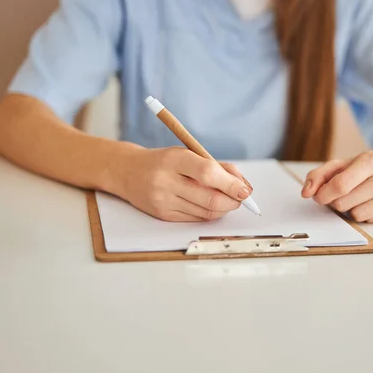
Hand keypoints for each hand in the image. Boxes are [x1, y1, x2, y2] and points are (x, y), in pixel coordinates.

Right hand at [114, 147, 250, 221]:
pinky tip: (211, 205)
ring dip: (224, 208)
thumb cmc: (165, 161)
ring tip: (229, 200)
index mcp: (174, 159)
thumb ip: (217, 166)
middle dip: (233, 201)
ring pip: (206, 212)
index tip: (245, 190)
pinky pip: (196, 219)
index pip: (208, 173)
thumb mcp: (188, 153)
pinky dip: (210, 214)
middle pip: (210, 199)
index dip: (231, 184)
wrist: (128, 172)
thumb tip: (243, 185)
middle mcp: (166, 181)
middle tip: (241, 197)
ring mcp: (163, 200)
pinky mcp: (163, 215)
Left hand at [301, 151, 372, 222]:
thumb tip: (306, 192)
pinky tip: (371, 202)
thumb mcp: (338, 166)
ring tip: (359, 198)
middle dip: (338, 202)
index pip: (341, 185)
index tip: (319, 197)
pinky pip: (372, 221)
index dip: (324, 195)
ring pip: (359, 216)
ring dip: (352, 210)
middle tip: (343, 194)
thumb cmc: (360, 168)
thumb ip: (318, 176)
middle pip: (346, 203)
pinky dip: (367, 215)